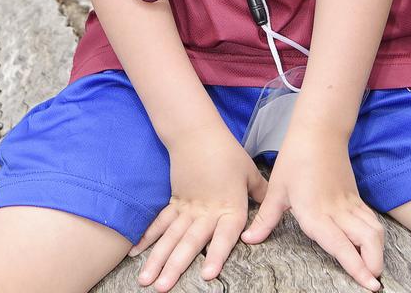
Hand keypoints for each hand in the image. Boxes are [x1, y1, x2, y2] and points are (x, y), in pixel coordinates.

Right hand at [128, 123, 267, 291]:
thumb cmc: (226, 152)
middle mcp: (206, 212)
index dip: (217, 254)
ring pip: (171, 237)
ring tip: (146, 279)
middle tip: (162, 288)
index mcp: (229, 207)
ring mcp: (187, 208)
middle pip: (190, 242)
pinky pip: (161, 222)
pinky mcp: (175, 201)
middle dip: (175, 266)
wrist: (197, 133)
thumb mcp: (249, 171)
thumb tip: (274, 204)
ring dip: (158, 258)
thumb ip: (260, 192)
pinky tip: (136, 253)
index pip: (224, 235)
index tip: (207, 274)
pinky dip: (148, 237)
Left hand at [239, 130, 383, 291]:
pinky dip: (374, 236)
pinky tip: (369, 245)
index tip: (370, 286)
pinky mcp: (355, 196)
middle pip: (368, 241)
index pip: (342, 246)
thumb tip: (248, 239)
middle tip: (371, 281)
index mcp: (316, 213)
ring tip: (372, 266)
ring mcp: (349, 204)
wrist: (319, 131)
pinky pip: (371, 220)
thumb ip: (265, 219)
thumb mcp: (277, 189)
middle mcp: (337, 212)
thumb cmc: (295, 158)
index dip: (357, 267)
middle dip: (374, 264)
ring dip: (378, 251)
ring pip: (375, 230)